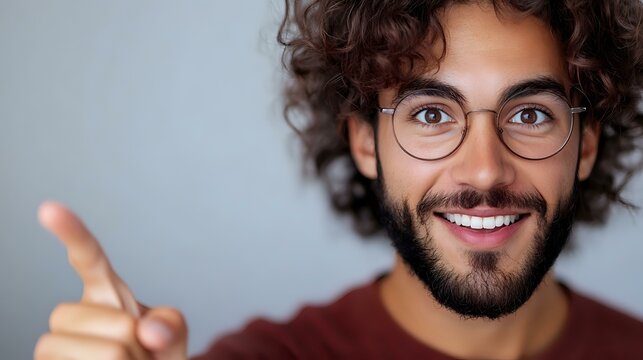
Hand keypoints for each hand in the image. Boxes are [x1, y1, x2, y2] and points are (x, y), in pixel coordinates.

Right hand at [34, 201, 187, 358]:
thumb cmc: (153, 357)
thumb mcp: (172, 335)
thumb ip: (171, 326)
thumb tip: (149, 332)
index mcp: (105, 293)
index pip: (88, 258)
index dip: (71, 234)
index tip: (50, 208)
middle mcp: (76, 315)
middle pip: (104, 319)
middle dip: (132, 340)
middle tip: (137, 354)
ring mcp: (58, 344)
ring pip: (105, 352)